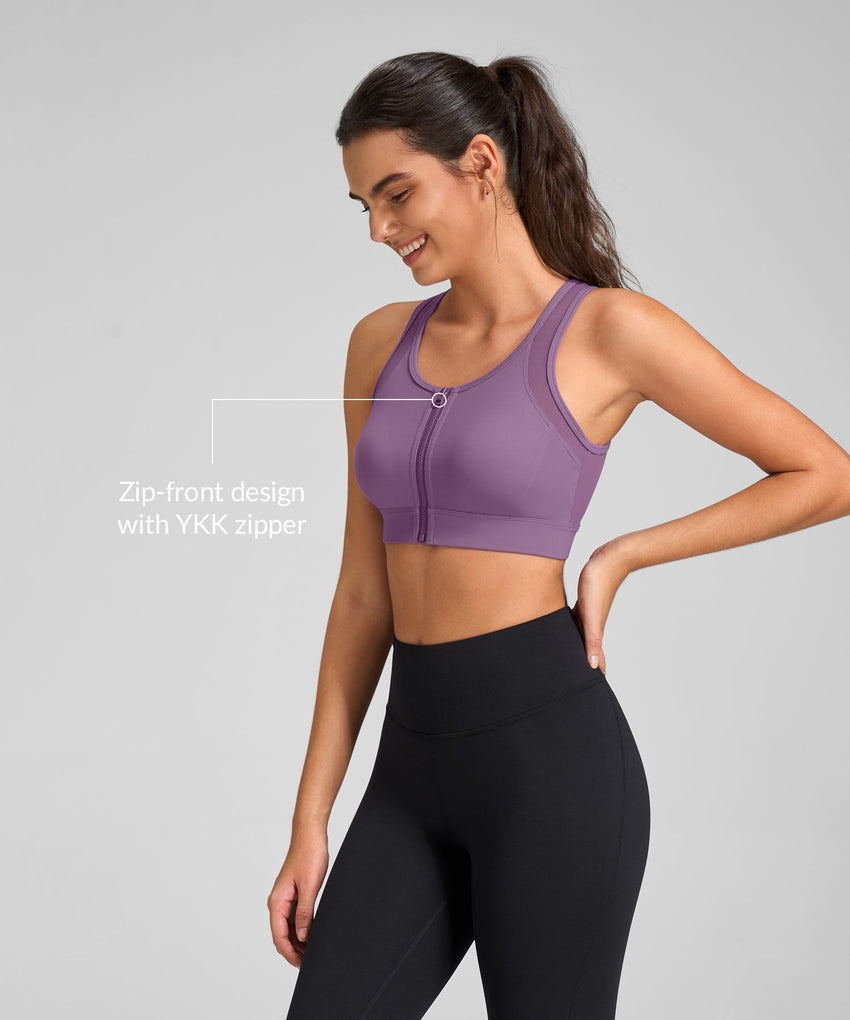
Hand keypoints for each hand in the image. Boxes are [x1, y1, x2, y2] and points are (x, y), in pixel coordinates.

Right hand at [267, 827, 329, 966]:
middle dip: (294, 950)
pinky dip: (302, 928)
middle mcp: (278, 902)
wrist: (310, 835)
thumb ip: (305, 913)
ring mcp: (285, 899)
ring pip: (288, 928)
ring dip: (298, 940)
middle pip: (282, 935)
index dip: (289, 953)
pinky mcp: (293, 894)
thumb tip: (302, 937)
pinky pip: (294, 917)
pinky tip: (313, 933)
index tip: (302, 965)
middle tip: (310, 961)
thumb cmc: (309, 855)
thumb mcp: (310, 886)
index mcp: (277, 901)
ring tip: (313, 950)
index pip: (279, 936)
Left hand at [572, 538, 631, 673]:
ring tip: (567, 659)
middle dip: (582, 666)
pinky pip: (574, 620)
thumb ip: (592, 639)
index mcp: (594, 631)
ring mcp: (588, 612)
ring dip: (575, 648)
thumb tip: (592, 665)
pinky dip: (569, 628)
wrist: (610, 558)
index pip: (594, 660)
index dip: (594, 675)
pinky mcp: (584, 600)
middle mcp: (592, 624)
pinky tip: (562, 627)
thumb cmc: (599, 582)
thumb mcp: (591, 613)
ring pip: (579, 636)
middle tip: (575, 682)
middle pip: (586, 651)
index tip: (592, 693)